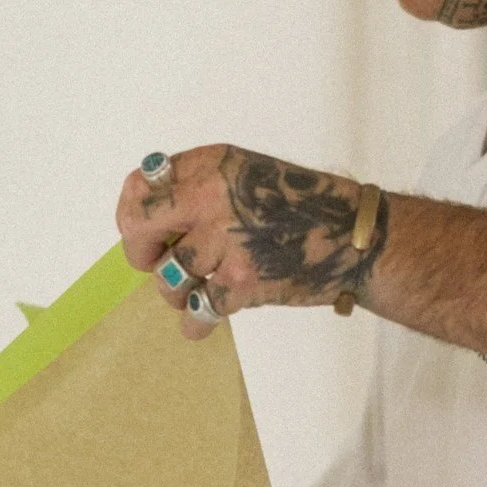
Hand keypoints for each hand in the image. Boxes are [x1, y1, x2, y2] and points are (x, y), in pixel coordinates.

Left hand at [116, 145, 383, 338]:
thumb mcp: (247, 172)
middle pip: (140, 228)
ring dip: (177, 291)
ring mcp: (225, 242)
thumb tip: (142, 205)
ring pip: (168, 277)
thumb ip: (198, 182)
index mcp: (212, 165)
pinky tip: (203, 320)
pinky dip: (197, 322)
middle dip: (141, 252)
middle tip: (154, 264)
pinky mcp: (240, 282)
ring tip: (197, 289)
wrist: (355, 238)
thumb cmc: (304, 204)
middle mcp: (212, 197)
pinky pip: (197, 310)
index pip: (142, 184)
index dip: (132, 210)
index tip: (141, 228)